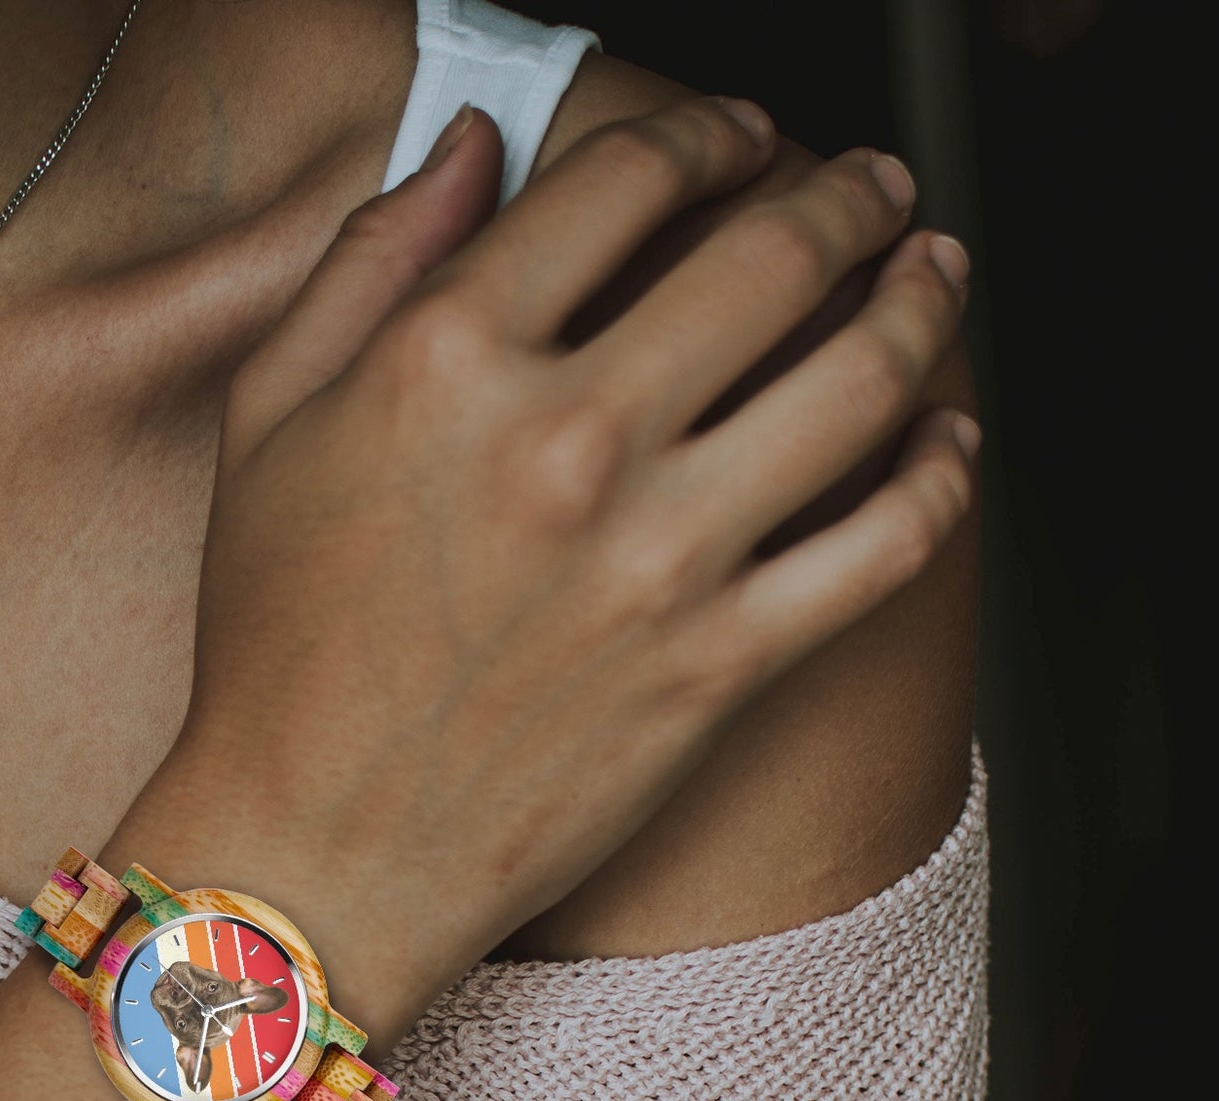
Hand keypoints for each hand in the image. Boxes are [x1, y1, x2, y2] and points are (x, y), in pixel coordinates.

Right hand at [117, 97, 975, 1041]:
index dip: (706, 129)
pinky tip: (950, 440)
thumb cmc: (276, 653)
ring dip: (920, 301)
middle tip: (873, 184)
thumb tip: (470, 143)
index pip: (627, 177)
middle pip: (770, 253)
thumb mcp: (269, 427)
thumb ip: (366, 264)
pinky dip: (942, 477)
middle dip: (846, 192)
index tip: (737, 135)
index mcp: (448, 360)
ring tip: (934, 274)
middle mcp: (566, 441)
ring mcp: (656, 559)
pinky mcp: (717, 668)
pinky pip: (884, 547)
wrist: (311, 853)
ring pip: (858, 380)